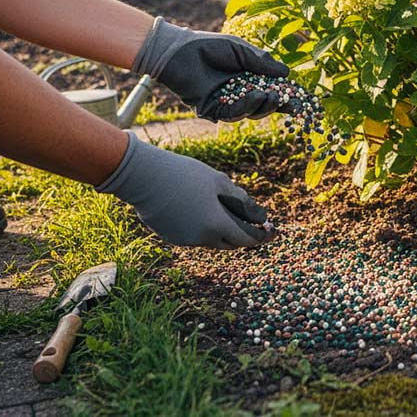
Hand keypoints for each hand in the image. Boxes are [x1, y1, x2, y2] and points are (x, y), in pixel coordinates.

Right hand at [96, 133, 270, 248]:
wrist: (144, 178)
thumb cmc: (185, 175)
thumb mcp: (219, 182)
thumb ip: (241, 201)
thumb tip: (259, 216)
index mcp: (216, 225)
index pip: (245, 239)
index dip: (261, 236)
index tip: (271, 230)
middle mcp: (201, 239)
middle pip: (230, 242)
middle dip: (242, 234)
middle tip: (253, 222)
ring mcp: (184, 240)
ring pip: (211, 239)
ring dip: (221, 229)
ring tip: (224, 209)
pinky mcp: (171, 237)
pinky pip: (195, 236)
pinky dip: (203, 227)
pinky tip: (200, 209)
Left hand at [132, 17, 288, 120]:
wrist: (179, 50)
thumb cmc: (209, 45)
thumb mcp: (241, 50)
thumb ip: (262, 62)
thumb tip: (287, 74)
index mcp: (248, 78)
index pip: (271, 89)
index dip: (286, 94)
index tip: (301, 97)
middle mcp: (239, 93)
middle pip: (264, 104)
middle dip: (278, 104)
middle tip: (290, 101)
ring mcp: (226, 103)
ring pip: (251, 112)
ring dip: (264, 106)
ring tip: (273, 96)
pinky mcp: (212, 111)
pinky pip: (233, 114)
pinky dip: (247, 107)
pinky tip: (256, 97)